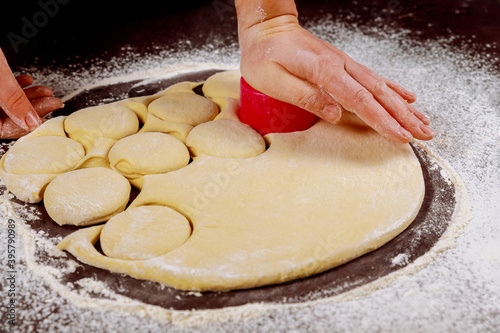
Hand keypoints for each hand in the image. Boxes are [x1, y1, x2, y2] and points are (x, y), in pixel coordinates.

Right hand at [0, 49, 62, 138]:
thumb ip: (13, 98)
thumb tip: (31, 122)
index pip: (0, 128)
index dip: (24, 125)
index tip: (46, 117)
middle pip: (2, 116)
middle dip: (30, 109)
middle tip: (53, 102)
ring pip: (1, 103)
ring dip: (25, 97)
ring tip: (45, 91)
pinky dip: (13, 86)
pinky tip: (27, 80)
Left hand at [238, 15, 433, 142]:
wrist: (267, 27)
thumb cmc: (264, 55)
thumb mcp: (273, 80)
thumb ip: (305, 96)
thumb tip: (335, 114)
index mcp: (323, 71)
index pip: (360, 100)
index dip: (382, 120)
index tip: (401, 136)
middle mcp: (340, 65)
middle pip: (378, 94)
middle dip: (403, 117)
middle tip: (424, 135)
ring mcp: (344, 63)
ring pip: (381, 87)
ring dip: (403, 106)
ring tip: (423, 122)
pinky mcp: (342, 64)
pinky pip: (373, 78)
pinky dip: (393, 89)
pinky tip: (407, 98)